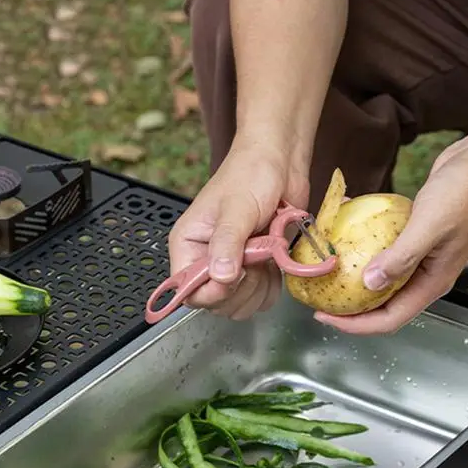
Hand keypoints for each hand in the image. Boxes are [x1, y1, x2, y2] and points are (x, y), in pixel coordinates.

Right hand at [168, 141, 309, 319]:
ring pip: (239, 305)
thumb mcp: (236, 209)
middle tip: (255, 258)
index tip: (235, 276)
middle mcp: (205, 260)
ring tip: (265, 255)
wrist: (280, 162)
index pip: (188, 291)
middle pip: (215, 304)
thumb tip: (221, 277)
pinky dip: (271, 287)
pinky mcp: (254, 270)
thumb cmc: (251, 174)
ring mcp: (232, 268)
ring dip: (258, 288)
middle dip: (240, 289)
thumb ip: (227, 244)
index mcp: (188, 245)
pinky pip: (259, 298)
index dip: (212, 292)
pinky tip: (274, 263)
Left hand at [315, 137, 467, 334]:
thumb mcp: (428, 226)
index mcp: (433, 282)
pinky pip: (382, 251)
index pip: (390, 319)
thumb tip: (369, 283)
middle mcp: (425, 276)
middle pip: (382, 306)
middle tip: (320, 300)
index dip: (357, 324)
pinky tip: (342, 232)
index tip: (326, 317)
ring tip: (325, 272)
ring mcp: (420, 258)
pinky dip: (361, 247)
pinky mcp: (413, 238)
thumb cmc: (464, 192)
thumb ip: (401, 257)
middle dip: (350, 309)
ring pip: (380, 280)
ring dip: (352, 279)